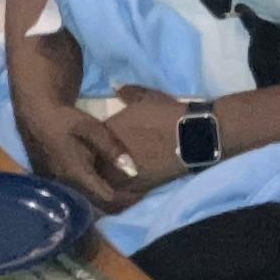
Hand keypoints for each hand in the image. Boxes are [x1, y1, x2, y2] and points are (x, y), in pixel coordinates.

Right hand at [15, 74, 143, 208]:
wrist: (36, 114)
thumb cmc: (66, 119)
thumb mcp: (93, 128)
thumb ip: (113, 148)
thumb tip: (133, 171)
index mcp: (76, 175)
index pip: (107, 199)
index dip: (127, 199)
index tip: (142, 192)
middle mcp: (65, 187)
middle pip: (97, 207)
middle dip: (118, 204)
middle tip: (135, 194)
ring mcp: (56, 187)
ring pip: (85, 204)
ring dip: (104, 202)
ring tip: (123, 191)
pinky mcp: (51, 184)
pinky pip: (75, 198)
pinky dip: (91, 196)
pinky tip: (102, 185)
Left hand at [95, 86, 189, 201]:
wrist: (192, 136)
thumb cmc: (167, 114)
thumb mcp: (146, 97)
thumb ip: (127, 92)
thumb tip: (115, 86)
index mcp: (106, 132)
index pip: (87, 140)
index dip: (91, 142)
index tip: (97, 142)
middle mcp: (108, 156)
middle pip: (92, 163)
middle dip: (96, 161)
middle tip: (104, 160)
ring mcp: (121, 174)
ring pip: (104, 180)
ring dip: (107, 177)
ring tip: (117, 174)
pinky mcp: (137, 189)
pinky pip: (121, 193)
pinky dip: (122, 190)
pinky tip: (129, 184)